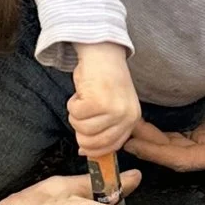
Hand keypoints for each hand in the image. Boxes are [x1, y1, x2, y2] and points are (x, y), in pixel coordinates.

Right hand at [65, 43, 141, 160]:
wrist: (103, 53)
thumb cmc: (105, 80)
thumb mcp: (112, 107)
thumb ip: (103, 129)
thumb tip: (84, 152)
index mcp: (132, 120)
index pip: (111, 147)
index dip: (93, 148)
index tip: (83, 145)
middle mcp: (126, 117)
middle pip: (92, 142)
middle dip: (80, 130)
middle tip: (81, 113)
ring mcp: (113, 109)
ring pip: (81, 128)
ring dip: (75, 114)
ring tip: (83, 99)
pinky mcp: (97, 101)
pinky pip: (75, 113)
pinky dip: (72, 103)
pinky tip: (81, 92)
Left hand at [125, 89, 204, 173]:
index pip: (187, 158)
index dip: (159, 153)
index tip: (136, 143)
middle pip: (176, 155)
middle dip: (147, 146)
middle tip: (118, 130)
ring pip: (178, 148)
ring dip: (153, 140)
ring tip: (126, 126)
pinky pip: (187, 140)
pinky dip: (166, 135)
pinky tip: (148, 125)